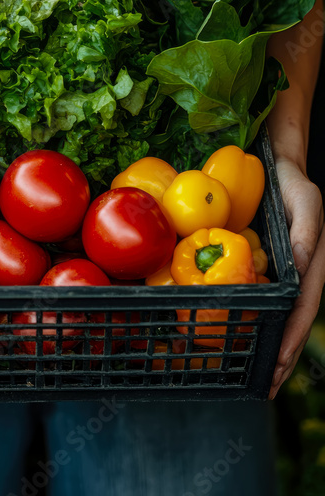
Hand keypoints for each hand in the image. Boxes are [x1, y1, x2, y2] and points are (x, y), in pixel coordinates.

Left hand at [270, 159, 324, 398]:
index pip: (302, 309)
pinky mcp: (267, 264)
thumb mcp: (306, 203)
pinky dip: (253, 318)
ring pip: (277, 315)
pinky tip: (238, 333)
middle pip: (291, 321)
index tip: (278, 364)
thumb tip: (302, 269)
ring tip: (252, 374)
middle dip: (281, 355)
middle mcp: (299, 273)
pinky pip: (260, 296)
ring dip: (268, 344)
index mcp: (312, 265)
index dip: (291, 338)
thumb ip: (306, 235)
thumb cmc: (294, 183)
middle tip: (265, 386)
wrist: (279, 164)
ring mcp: (284, 271)